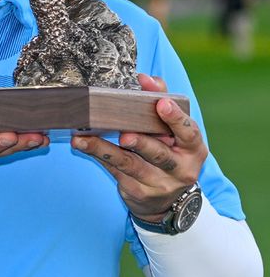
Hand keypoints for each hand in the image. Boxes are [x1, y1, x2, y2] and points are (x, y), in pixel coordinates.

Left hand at [72, 74, 204, 220]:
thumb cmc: (168, 152)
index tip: (161, 103)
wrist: (165, 199)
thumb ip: (162, 100)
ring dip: (105, 150)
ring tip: (84, 140)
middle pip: (159, 154)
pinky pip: (115, 172)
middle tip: (125, 134)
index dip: (176, 118)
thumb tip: (146, 78)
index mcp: (194, 149)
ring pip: (131, 165)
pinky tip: (82, 146)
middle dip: (142, 143)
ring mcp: (159, 184)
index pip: (189, 132)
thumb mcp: (172, 131)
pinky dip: (98, 157)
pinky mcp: (138, 192)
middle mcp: (181, 169)